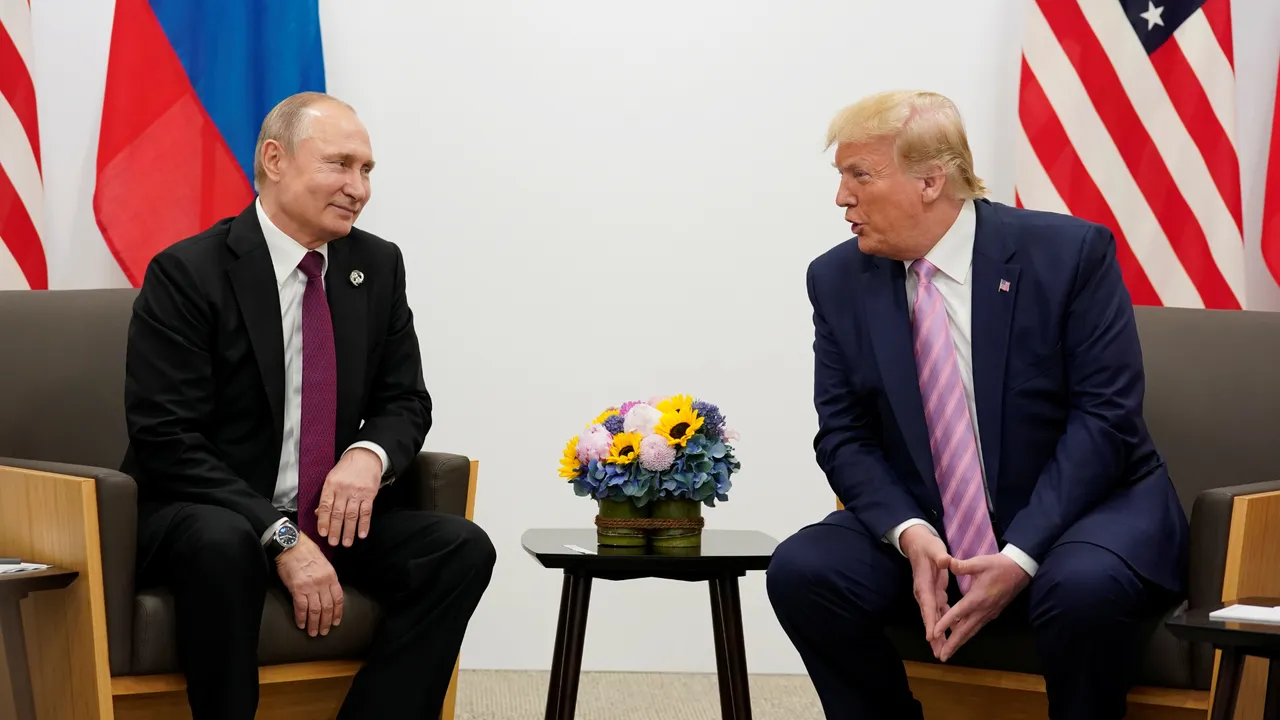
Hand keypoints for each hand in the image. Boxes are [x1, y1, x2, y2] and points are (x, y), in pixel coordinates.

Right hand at [275, 533, 343, 636]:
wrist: (291, 545)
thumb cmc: (306, 551)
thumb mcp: (324, 563)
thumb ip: (327, 577)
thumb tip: (328, 591)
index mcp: (331, 576)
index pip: (338, 598)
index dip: (338, 612)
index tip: (336, 622)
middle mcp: (323, 583)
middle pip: (328, 607)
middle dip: (326, 622)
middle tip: (324, 632)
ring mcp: (310, 586)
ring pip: (315, 610)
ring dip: (314, 624)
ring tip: (313, 633)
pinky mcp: (297, 589)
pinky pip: (301, 608)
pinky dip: (302, 618)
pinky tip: (301, 625)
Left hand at [316, 448, 382, 546]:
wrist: (365, 457)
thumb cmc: (347, 469)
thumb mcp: (332, 478)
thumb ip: (326, 496)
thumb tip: (319, 514)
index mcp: (331, 485)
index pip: (325, 506)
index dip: (323, 521)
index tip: (322, 533)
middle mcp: (343, 489)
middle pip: (338, 513)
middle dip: (335, 530)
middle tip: (333, 542)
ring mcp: (357, 492)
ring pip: (352, 515)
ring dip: (349, 531)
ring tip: (346, 543)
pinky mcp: (369, 494)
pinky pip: (366, 512)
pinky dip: (364, 524)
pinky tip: (362, 534)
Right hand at [899, 525, 950, 658]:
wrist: (918, 544)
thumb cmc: (927, 546)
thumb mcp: (935, 548)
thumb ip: (940, 556)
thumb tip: (945, 561)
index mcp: (924, 584)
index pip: (927, 605)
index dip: (930, 621)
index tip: (931, 636)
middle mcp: (924, 593)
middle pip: (929, 617)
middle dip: (933, 636)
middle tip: (938, 653)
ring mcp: (928, 595)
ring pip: (933, 618)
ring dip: (938, 634)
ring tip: (942, 650)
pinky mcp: (933, 594)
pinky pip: (938, 612)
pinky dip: (942, 624)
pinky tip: (949, 634)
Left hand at [931, 553, 1030, 661]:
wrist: (1020, 570)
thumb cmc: (999, 565)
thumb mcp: (979, 562)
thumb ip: (962, 565)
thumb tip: (946, 562)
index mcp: (977, 598)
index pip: (958, 613)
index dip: (945, 624)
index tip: (934, 634)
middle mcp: (983, 610)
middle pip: (965, 630)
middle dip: (953, 644)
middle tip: (942, 656)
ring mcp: (989, 613)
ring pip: (972, 631)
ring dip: (960, 642)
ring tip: (949, 652)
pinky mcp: (992, 613)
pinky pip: (977, 627)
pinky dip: (968, 634)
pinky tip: (960, 636)